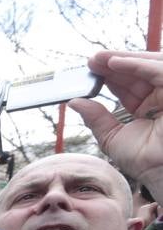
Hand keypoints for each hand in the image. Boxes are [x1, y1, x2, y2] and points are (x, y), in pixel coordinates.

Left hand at [73, 51, 162, 198]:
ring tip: (98, 59)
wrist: (160, 170)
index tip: (89, 71)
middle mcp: (160, 97)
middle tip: (91, 60)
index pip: (128, 86)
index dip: (109, 77)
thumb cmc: (144, 160)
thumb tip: (75, 102)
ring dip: (122, 60)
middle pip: (136, 73)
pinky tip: (114, 63)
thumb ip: (95, 118)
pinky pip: (157, 71)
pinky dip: (136, 64)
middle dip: (113, 65)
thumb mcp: (112, 136)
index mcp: (148, 107)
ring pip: (147, 67)